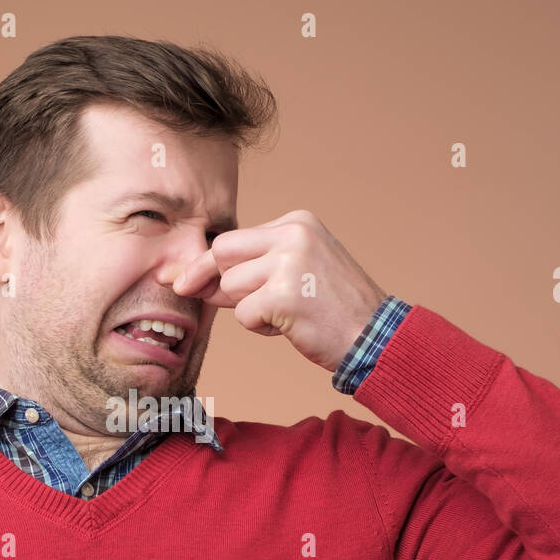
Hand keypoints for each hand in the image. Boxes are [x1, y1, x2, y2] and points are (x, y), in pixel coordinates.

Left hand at [164, 210, 387, 371]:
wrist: (374, 336)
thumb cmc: (333, 310)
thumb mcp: (296, 273)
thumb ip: (253, 268)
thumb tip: (193, 278)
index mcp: (297, 223)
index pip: (235, 238)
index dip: (209, 264)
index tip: (186, 281)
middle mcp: (294, 235)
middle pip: (223, 252)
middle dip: (213, 280)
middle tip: (213, 300)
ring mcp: (289, 263)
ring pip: (232, 286)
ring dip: (248, 309)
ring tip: (285, 314)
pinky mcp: (284, 295)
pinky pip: (243, 314)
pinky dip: (260, 328)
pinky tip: (289, 327)